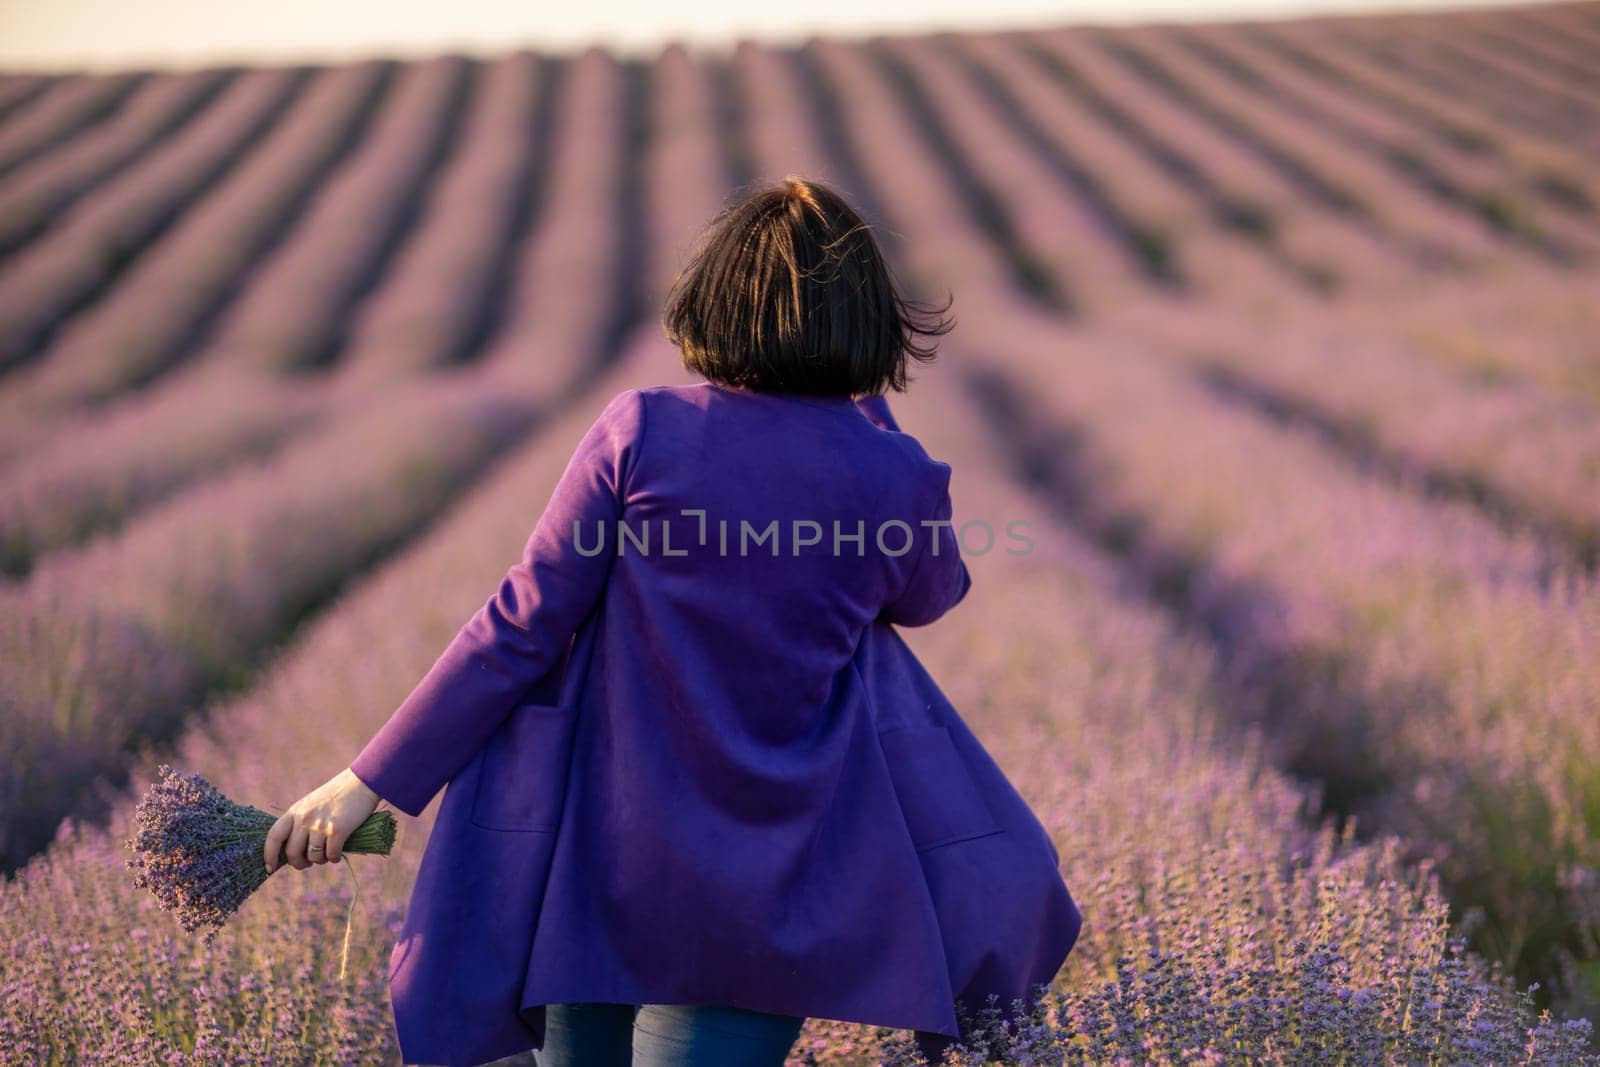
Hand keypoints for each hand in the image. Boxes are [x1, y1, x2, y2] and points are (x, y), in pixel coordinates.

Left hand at [264, 767, 381, 872]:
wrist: (361, 783)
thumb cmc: (338, 795)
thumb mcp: (311, 804)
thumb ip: (300, 821)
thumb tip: (292, 849)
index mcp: (295, 811)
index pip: (274, 836)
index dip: (269, 855)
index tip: (269, 868)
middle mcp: (304, 818)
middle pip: (292, 852)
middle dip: (299, 863)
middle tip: (307, 863)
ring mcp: (320, 825)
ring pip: (312, 856)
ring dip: (320, 860)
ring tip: (326, 855)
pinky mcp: (337, 830)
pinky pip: (331, 855)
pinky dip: (334, 858)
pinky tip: (338, 854)